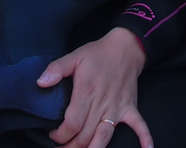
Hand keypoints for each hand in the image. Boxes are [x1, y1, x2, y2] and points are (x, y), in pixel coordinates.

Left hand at [37, 27, 151, 147]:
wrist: (126, 47)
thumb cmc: (98, 54)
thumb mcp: (74, 56)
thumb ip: (56, 69)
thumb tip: (40, 83)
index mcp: (86, 92)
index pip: (72, 124)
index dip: (60, 135)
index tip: (53, 135)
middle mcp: (102, 103)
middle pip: (85, 136)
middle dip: (71, 147)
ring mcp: (117, 107)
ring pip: (105, 137)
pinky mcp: (130, 108)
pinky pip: (140, 125)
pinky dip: (144, 138)